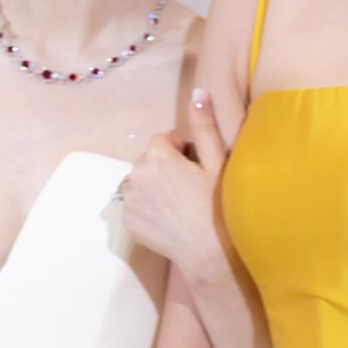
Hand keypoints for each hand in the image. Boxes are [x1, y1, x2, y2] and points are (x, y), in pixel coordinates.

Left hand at [117, 89, 227, 275]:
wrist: (209, 255)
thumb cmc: (220, 208)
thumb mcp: (217, 164)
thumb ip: (204, 126)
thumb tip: (198, 92)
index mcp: (158, 156)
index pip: (163, 140)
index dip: (181, 151)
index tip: (196, 168)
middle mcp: (137, 174)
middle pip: (148, 160)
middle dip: (164, 167)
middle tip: (189, 188)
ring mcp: (129, 200)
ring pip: (138, 182)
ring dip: (152, 186)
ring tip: (176, 203)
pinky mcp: (127, 221)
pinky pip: (134, 205)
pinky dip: (146, 208)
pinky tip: (167, 218)